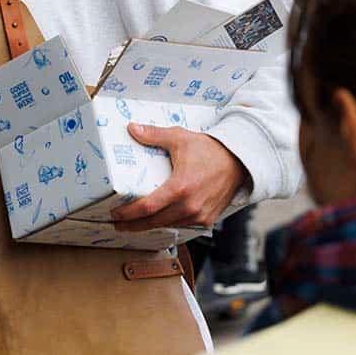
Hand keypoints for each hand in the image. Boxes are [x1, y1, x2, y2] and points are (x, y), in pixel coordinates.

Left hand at [111, 123, 247, 231]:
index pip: (147, 207)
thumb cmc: (210, 150)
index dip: (128, 214)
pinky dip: (169, 223)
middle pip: (154, 222)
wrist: (240, 161)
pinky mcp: (208, 218)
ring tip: (134, 223)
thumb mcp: (179, 138)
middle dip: (133, 225)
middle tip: (117, 224)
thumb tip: (131, 128)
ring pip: (168, 225)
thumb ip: (154, 135)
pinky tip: (158, 220)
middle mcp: (190, 206)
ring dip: (150, 226)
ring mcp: (200, 215)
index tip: (115, 214)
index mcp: (181, 188)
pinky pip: (183, 225)